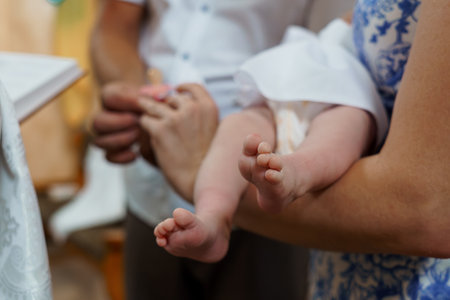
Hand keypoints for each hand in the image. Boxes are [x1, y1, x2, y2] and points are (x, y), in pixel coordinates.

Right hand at [92, 81, 146, 162]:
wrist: (150, 111)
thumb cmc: (150, 100)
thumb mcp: (150, 94)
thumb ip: (151, 97)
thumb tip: (154, 100)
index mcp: (109, 96)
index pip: (110, 97)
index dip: (126, 101)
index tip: (141, 103)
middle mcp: (102, 116)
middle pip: (97, 122)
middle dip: (118, 123)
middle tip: (136, 122)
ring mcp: (105, 134)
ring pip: (99, 142)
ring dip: (120, 140)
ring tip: (137, 136)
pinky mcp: (112, 149)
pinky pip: (109, 157)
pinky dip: (121, 157)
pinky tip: (135, 153)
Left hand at [138, 83, 218, 200]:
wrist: (196, 180)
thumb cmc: (205, 160)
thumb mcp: (212, 132)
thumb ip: (198, 116)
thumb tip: (177, 102)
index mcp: (209, 108)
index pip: (193, 87)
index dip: (182, 88)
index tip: (175, 91)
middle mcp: (192, 108)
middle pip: (171, 97)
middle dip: (164, 105)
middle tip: (160, 116)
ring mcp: (175, 118)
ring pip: (153, 106)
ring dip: (150, 113)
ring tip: (148, 121)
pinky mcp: (159, 130)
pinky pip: (145, 120)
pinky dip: (145, 127)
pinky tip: (150, 136)